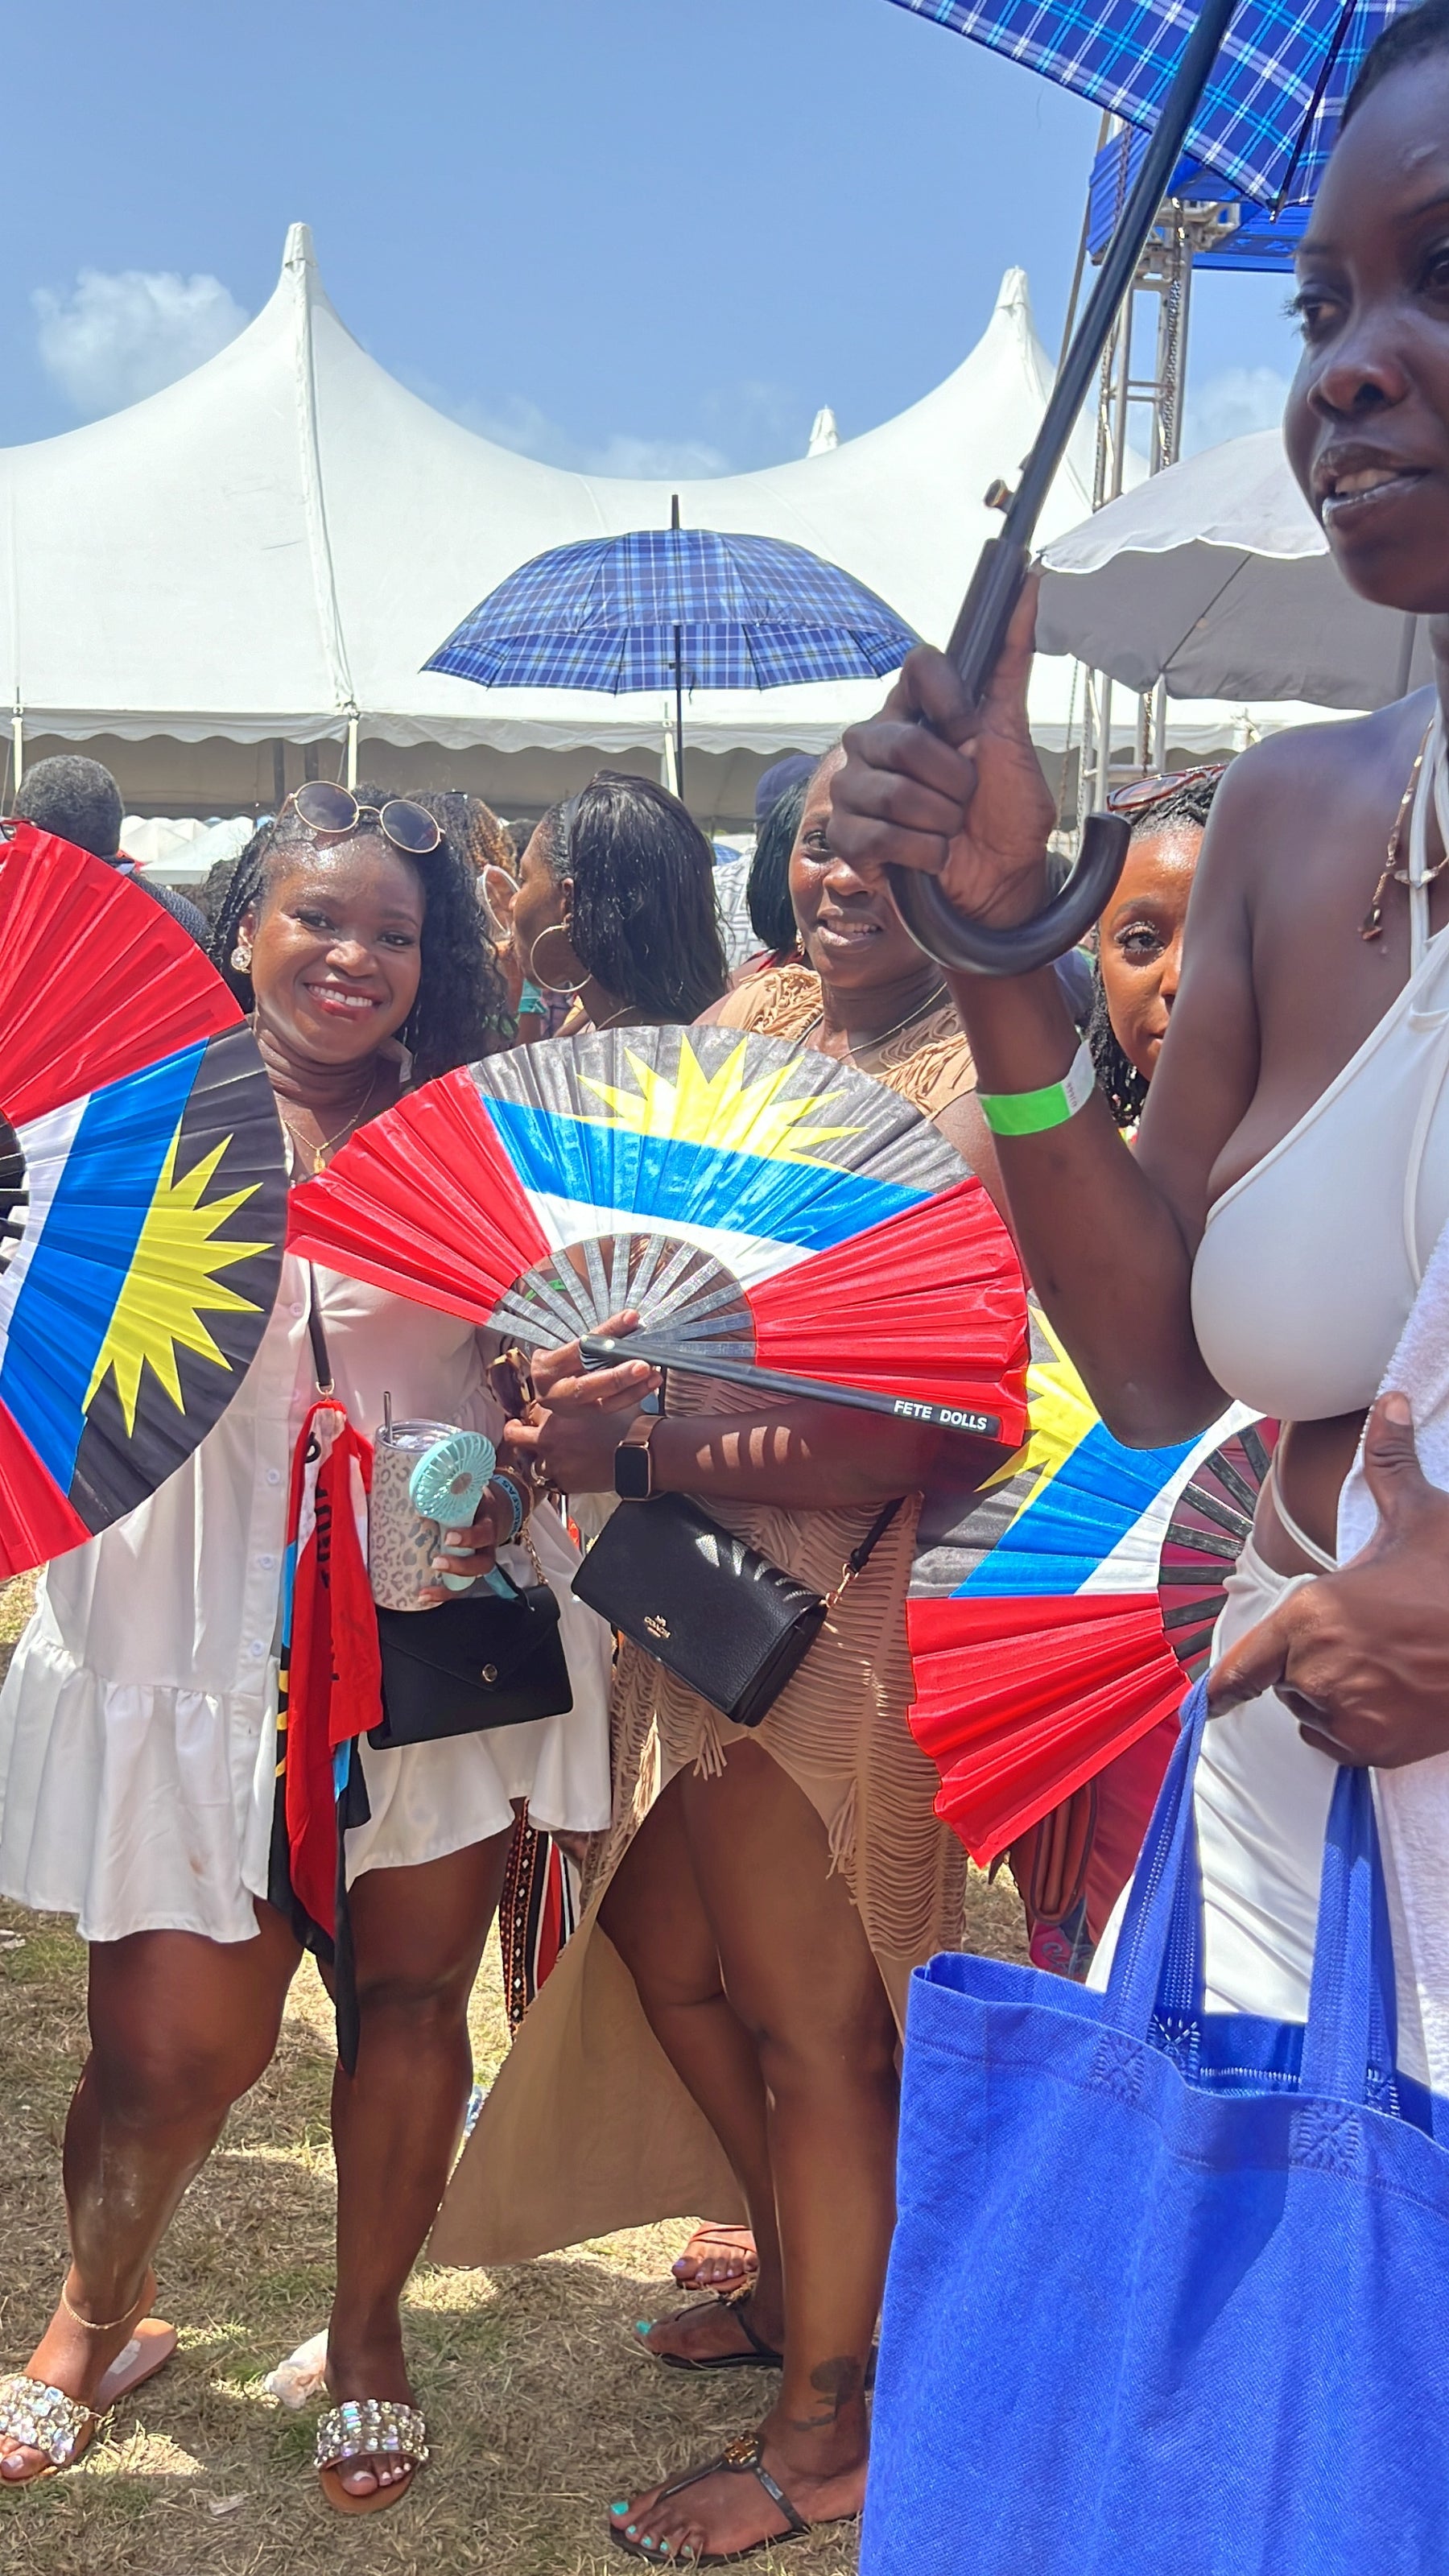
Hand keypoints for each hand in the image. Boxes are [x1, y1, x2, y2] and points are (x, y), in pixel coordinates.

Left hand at [417, 1487, 507, 1606]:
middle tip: (437, 1562)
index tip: (450, 1537)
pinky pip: (459, 1587)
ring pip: (471, 1581)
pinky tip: (422, 1596)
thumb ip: (452, 1490)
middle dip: (460, 1566)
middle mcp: (487, 1548)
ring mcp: (477, 1561)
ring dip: (448, 1588)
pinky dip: (442, 1593)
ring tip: (425, 1590)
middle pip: (482, 1564)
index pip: (484, 1533)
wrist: (488, 1511)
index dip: (469, 1538)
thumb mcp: (467, 1493)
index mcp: (487, 1524)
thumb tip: (421, 1486)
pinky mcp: (467, 1571)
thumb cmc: (473, 1500)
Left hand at [505, 1402, 641, 1496]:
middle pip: (515, 1435)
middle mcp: (549, 1436)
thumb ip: (590, 1393)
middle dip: (515, 1432)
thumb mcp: (606, 1397)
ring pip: (532, 1462)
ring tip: (552, 1457)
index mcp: (557, 1411)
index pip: (532, 1409)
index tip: (539, 1415)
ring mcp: (554, 1461)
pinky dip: (560, 1476)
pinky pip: (553, 1481)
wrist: (639, 1451)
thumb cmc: (627, 1423)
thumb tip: (593, 1382)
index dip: (536, 1412)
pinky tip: (572, 1470)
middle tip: (517, 1431)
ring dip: (541, 1459)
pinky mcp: (565, 1481)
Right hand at [529, 1309, 660, 1411]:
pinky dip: (632, 1396)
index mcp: (545, 1366)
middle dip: (616, 1377)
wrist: (542, 1386)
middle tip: (642, 1365)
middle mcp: (553, 1392)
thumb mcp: (562, 1343)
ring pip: (602, 1403)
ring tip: (653, 1375)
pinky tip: (649, 1384)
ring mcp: (569, 1409)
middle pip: (585, 1386)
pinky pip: (611, 1408)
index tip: (631, 1318)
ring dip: (631, 1389)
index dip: (606, 1333)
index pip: (578, 1348)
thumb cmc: (557, 1357)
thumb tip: (630, 1320)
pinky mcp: (584, 1417)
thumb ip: (590, 1337)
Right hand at [829, 578, 1055, 926]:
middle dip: (952, 780)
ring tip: (949, 830)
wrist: (1002, 883)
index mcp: (914, 710)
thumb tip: (1033, 584)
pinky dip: (921, 853)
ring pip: (891, 792)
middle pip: (901, 739)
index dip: (948, 699)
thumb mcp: (1014, 733)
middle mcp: (876, 742)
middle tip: (966, 798)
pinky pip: (876, 836)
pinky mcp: (848, 839)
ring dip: (940, 820)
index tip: (972, 732)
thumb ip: (1011, 661)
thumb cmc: (1005, 810)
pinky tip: (931, 858)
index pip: (917, 665)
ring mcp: (855, 790)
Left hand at [1207, 1393, 1448, 1765]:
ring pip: (1311, 1711)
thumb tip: (1389, 1403)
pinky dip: (1349, 1729)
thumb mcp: (1422, 1516)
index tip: (1206, 1704)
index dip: (1223, 1685)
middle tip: (1361, 1639)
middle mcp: (1316, 1672)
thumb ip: (1389, 1463)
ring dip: (1328, 1696)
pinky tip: (1383, 1699)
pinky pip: (1338, 1744)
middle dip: (1308, 1663)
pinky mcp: (1375, 1750)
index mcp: (1311, 1616)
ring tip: (1379, 1665)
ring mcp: (1346, 1716)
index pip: (1242, 1666)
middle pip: (1284, 1679)